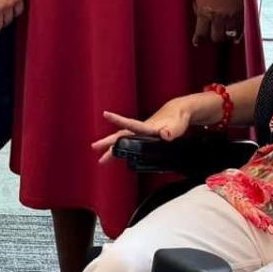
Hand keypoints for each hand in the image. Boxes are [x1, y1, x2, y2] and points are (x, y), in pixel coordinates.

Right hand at [90, 95, 210, 162]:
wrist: (178, 112)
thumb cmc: (177, 120)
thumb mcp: (177, 127)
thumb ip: (171, 132)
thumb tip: (164, 135)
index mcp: (148, 127)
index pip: (131, 124)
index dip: (119, 120)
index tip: (106, 114)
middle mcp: (142, 129)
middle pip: (122, 135)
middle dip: (108, 141)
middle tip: (94, 146)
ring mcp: (141, 133)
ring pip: (123, 139)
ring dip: (111, 148)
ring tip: (101, 158)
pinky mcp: (143, 136)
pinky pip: (128, 142)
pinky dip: (120, 148)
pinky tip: (116, 154)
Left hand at [192, 0, 245, 46]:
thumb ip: (196, 9)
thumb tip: (199, 19)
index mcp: (204, 12)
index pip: (201, 34)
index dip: (198, 40)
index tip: (197, 42)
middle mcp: (218, 16)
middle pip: (216, 38)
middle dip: (212, 38)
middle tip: (210, 36)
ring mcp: (231, 16)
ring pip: (228, 37)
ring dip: (224, 37)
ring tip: (222, 35)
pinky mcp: (241, 13)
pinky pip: (239, 31)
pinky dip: (236, 36)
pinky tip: (234, 37)